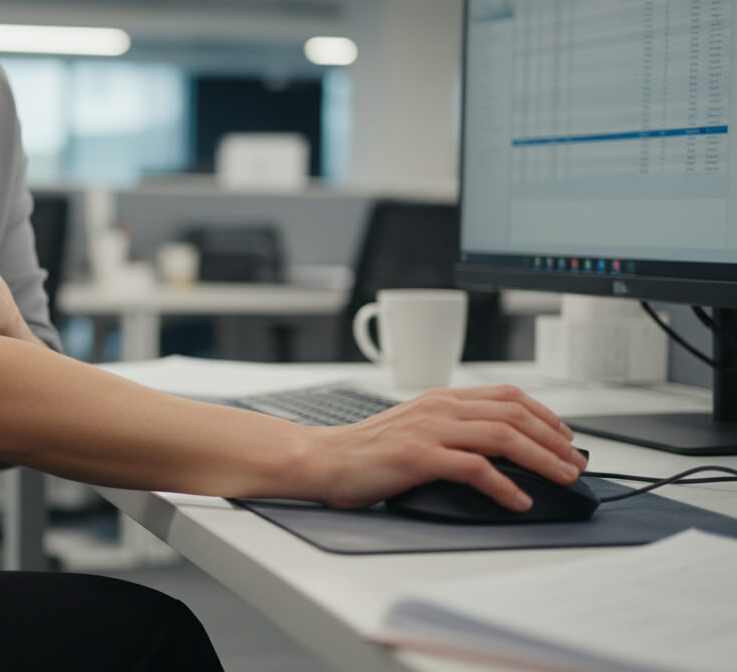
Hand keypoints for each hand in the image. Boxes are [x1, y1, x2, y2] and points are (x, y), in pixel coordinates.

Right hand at [308, 385, 586, 511]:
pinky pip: (474, 467)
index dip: (544, 414)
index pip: (507, 396)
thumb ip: (449, 430)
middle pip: (514, 414)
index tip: (565, 436)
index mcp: (440, 399)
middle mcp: (439, 408)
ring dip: (541, 459)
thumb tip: (493, 452)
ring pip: (503, 436)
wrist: (321, 459)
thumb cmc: (363, 453)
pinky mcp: (419, 456)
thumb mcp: (413, 430)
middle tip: (574, 462)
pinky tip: (518, 500)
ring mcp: (429, 430)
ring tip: (561, 479)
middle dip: (553, 439)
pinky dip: (504, 486)